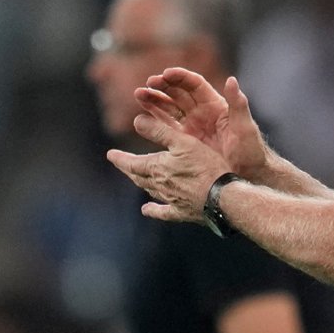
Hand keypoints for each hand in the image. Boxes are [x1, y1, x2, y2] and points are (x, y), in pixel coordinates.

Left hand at [107, 109, 227, 222]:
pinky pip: (163, 212)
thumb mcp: (182, 141)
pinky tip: (146, 210)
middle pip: (138, 177)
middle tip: (119, 164)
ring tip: (134, 178)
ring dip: (140, 183)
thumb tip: (136, 120)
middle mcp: (160, 185)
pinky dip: (153, 210)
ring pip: (150, 190)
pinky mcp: (182, 212)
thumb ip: (159, 131)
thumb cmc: (206, 167)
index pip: (132, 163)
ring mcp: (171, 200)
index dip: (120, 159)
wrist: (223, 197)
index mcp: (157, 168)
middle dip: (127, 169)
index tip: (110, 155)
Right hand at [134, 69, 269, 181]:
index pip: (194, 84)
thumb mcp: (245, 127)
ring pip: (169, 108)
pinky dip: (155, 121)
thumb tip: (232, 79)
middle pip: (178, 93)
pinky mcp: (186, 142)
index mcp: (215, 104)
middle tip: (148, 84)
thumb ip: (238, 104)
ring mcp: (192, 126)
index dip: (180, 77)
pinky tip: (142, 118)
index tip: (166, 74)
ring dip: (154, 101)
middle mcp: (201, 112)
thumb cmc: (252, 150)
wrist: (249, 175)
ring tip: (139, 95)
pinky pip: (167, 128)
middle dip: (162, 86)